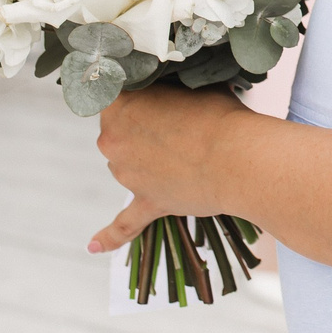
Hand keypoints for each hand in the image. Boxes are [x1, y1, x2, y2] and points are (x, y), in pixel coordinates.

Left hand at [89, 84, 252, 248]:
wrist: (238, 157)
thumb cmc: (218, 115)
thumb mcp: (189, 86)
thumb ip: (168, 90)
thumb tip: (171, 96)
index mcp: (119, 106)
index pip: (112, 95)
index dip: (137, 96)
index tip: (157, 96)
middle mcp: (113, 140)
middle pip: (117, 132)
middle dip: (141, 129)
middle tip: (177, 124)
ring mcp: (127, 175)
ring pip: (127, 165)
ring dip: (145, 160)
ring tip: (185, 154)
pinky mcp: (146, 202)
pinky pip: (124, 223)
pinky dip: (110, 236)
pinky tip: (93, 246)